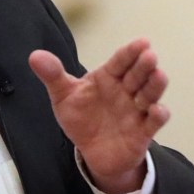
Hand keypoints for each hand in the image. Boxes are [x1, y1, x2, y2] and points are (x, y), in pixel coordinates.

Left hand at [28, 38, 168, 193]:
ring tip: (158, 76)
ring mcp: (136, 110)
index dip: (131, 52)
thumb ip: (53, 76)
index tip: (142, 42)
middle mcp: (126, 90)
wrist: (92, 151)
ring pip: (150, 94)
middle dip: (145, 65)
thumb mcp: (63, 96)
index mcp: (108, 77)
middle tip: (149, 56)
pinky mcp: (143, 131)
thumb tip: (34, 56)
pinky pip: (154, 122)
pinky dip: (158, 115)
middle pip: (138, 75)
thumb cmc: (82, 117)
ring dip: (155, 86)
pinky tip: (157, 110)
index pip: (121, 61)